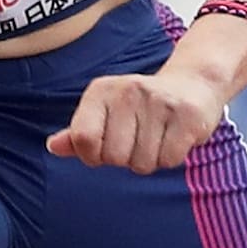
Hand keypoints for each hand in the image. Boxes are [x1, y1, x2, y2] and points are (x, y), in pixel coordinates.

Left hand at [47, 66, 226, 173]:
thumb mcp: (105, 113)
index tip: (105, 149)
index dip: (93, 156)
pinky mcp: (187, 115)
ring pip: (142, 163)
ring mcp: (159, 102)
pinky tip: (173, 138)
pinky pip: (169, 160)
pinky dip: (170, 159)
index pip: (83, 139)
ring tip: (156, 137)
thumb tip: (53, 146)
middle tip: (137, 140)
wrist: (193, 84)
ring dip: (149, 160)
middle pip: (114, 157)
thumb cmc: (139, 107)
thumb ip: (79, 133)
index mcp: (100, 91)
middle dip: (125, 159)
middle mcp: (127, 91)